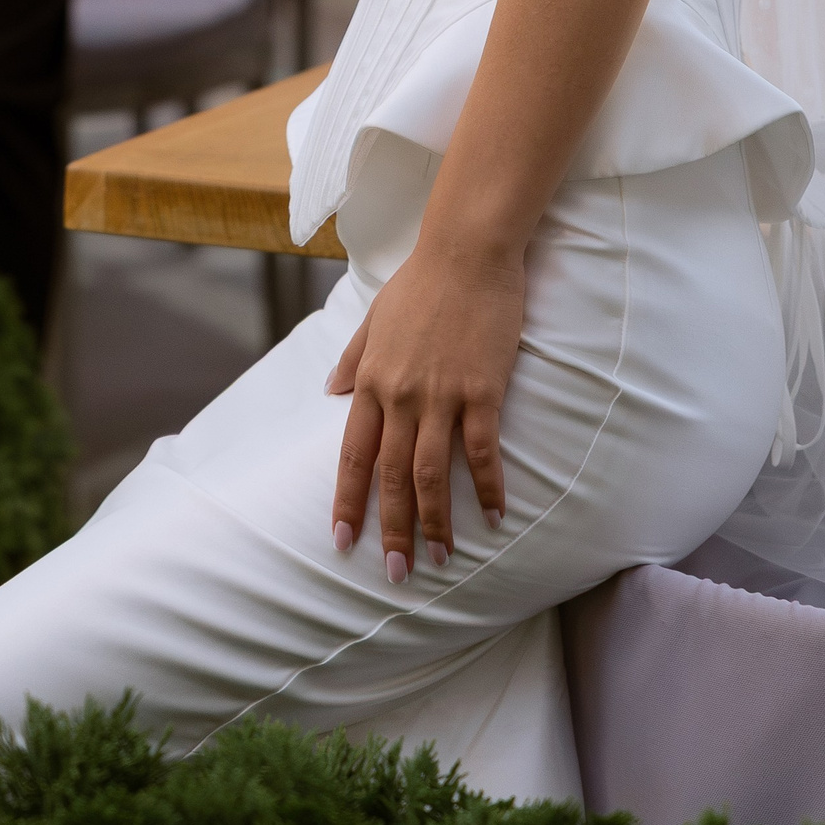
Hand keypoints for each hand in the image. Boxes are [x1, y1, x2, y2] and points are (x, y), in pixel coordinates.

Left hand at [327, 235, 524, 579]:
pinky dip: (487, 488)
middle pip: (391, 476)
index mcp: (372, 380)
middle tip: (394, 573)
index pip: (353, 454)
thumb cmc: (421, 281)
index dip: (347, 500)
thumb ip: (352, 359)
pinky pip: (482, 452)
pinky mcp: (482, 391)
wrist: (466, 251)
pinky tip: (494, 516)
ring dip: (436, 523)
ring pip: (432, 474)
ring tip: (442, 559)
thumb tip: (330, 392)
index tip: (342, 540)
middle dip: (390, 529)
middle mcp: (401, 395)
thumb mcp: (374, 317)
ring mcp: (442, 395)